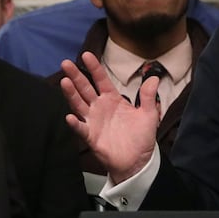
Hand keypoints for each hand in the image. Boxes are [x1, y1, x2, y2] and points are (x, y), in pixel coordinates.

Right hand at [59, 52, 159, 183]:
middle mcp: (100, 107)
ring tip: (64, 82)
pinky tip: (69, 117)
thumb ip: (148, 97)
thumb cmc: (141, 138)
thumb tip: (154, 78)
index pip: (101, 80)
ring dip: (71, 94)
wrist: (138, 161)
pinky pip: (81, 129)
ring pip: (79, 104)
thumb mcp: (148, 115)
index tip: (86, 55)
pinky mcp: (91, 137)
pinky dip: (75, 123)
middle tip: (66, 63)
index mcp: (113, 99)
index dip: (94, 68)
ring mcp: (93, 121)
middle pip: (85, 88)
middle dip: (76, 76)